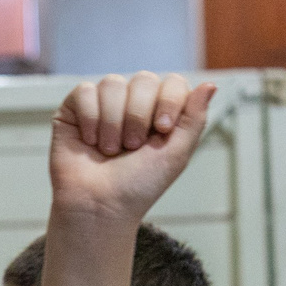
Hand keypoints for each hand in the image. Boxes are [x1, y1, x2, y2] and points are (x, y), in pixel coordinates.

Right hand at [49, 72, 217, 225]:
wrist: (99, 206)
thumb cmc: (138, 186)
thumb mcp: (176, 154)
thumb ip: (195, 118)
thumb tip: (210, 85)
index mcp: (159, 111)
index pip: (172, 82)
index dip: (168, 101)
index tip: (160, 131)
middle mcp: (132, 102)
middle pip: (143, 80)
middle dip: (138, 116)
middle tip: (131, 147)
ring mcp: (103, 103)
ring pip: (112, 83)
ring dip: (113, 122)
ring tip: (109, 150)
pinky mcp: (75, 108)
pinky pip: (85, 92)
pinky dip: (90, 119)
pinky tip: (90, 141)